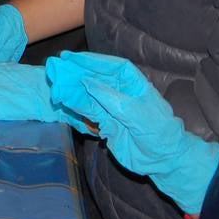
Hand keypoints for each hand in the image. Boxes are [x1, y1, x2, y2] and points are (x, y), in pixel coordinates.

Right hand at [46, 51, 218, 212]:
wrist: (163, 161)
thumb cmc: (158, 133)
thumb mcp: (136, 114)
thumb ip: (110, 98)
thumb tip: (87, 81)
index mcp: (135, 85)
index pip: (113, 66)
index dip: (94, 60)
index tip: (73, 57)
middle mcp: (122, 93)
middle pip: (97, 78)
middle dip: (78, 71)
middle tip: (58, 65)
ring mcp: (113, 109)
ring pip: (89, 94)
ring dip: (73, 88)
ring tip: (55, 81)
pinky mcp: (106, 124)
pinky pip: (88, 111)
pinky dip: (75, 105)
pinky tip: (63, 99)